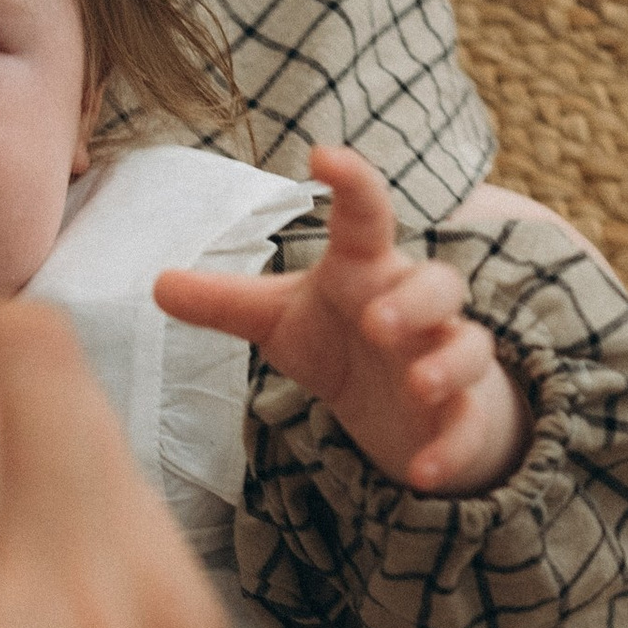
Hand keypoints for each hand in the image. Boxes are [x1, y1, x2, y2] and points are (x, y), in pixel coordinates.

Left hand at [154, 142, 530, 496]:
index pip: (366, 216)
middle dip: (413, 299)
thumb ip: (226, 304)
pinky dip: (449, 449)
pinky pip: (468, 425)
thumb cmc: (344, 341)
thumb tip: (157, 283)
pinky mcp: (463, 414)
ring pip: (471, 346)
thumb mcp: (281, 322)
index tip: (322, 153)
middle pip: (439, 283)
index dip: (352, 182)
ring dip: (447, 364)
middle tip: (376, 321)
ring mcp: (446, 357)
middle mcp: (418, 306)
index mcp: (368, 271)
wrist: (405, 403)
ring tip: (418, 384)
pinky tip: (421, 474)